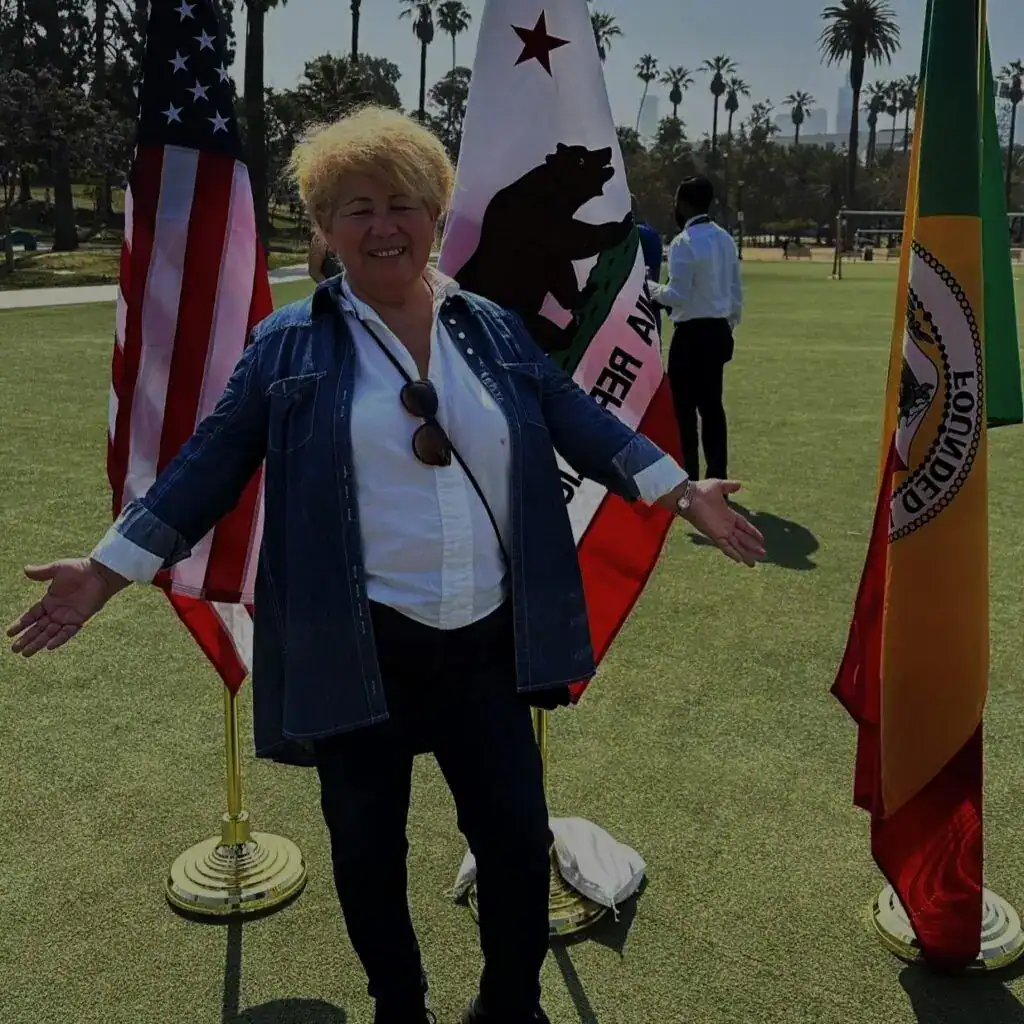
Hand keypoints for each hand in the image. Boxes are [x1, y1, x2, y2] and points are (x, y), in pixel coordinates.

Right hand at [7, 558, 128, 656]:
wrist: (99, 574)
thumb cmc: (79, 569)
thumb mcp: (57, 569)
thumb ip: (41, 572)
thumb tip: (25, 569)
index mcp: (49, 601)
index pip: (31, 616)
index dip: (20, 624)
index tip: (9, 633)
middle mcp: (57, 612)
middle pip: (38, 628)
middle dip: (26, 638)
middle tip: (14, 650)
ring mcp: (68, 617)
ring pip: (50, 633)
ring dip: (38, 643)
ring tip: (25, 653)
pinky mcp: (80, 620)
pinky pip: (68, 632)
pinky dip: (59, 639)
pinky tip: (48, 647)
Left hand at [659, 480, 765, 565]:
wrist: (689, 496)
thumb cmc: (701, 490)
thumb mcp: (719, 486)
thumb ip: (729, 487)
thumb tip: (739, 484)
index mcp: (728, 515)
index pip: (744, 526)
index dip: (753, 533)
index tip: (762, 540)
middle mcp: (725, 525)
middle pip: (742, 539)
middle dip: (752, 547)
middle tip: (763, 554)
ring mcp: (720, 531)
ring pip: (736, 545)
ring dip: (746, 553)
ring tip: (754, 562)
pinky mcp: (714, 535)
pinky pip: (726, 547)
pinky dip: (733, 553)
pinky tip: (741, 560)